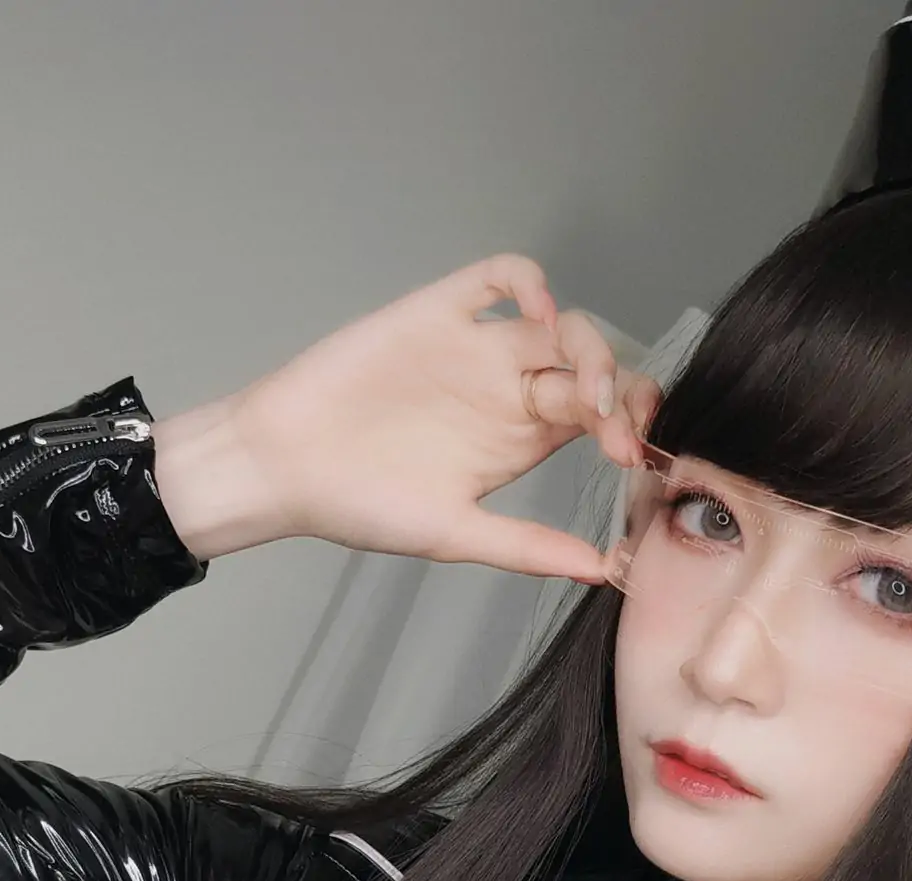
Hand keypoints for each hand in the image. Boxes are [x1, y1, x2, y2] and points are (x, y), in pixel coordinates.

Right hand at [152, 254, 660, 581]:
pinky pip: (497, 278)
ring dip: (588, 345)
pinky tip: (538, 313)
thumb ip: (527, 547)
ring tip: (585, 385)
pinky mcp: (437, 312)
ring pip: (557, 322)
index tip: (630, 457)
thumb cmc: (355, 504)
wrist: (281, 466)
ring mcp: (474, 347)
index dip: (626, 428)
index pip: (599, 418)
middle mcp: (506, 389)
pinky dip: (530, 282)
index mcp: (519, 440)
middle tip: (612, 426)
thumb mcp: (452, 533)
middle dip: (617, 390)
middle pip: (591, 367)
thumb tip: (603, 571)